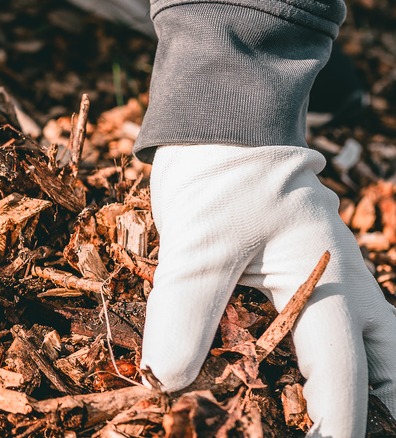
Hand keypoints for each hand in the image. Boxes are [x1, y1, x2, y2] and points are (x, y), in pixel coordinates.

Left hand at [140, 144, 395, 435]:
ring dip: (367, 377)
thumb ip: (185, 313)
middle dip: (383, 398)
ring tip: (348, 414)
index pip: (342, 367)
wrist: (217, 126)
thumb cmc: (215, 178)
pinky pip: (327, 320)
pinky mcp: (296, 270)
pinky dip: (327, 353)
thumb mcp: (198, 246)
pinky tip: (301, 373)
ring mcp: (323, 273)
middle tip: (371, 428)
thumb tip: (169, 380)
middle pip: (385, 354)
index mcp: (329, 278)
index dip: (338, 420)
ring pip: (368, 337)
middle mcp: (339, 280)